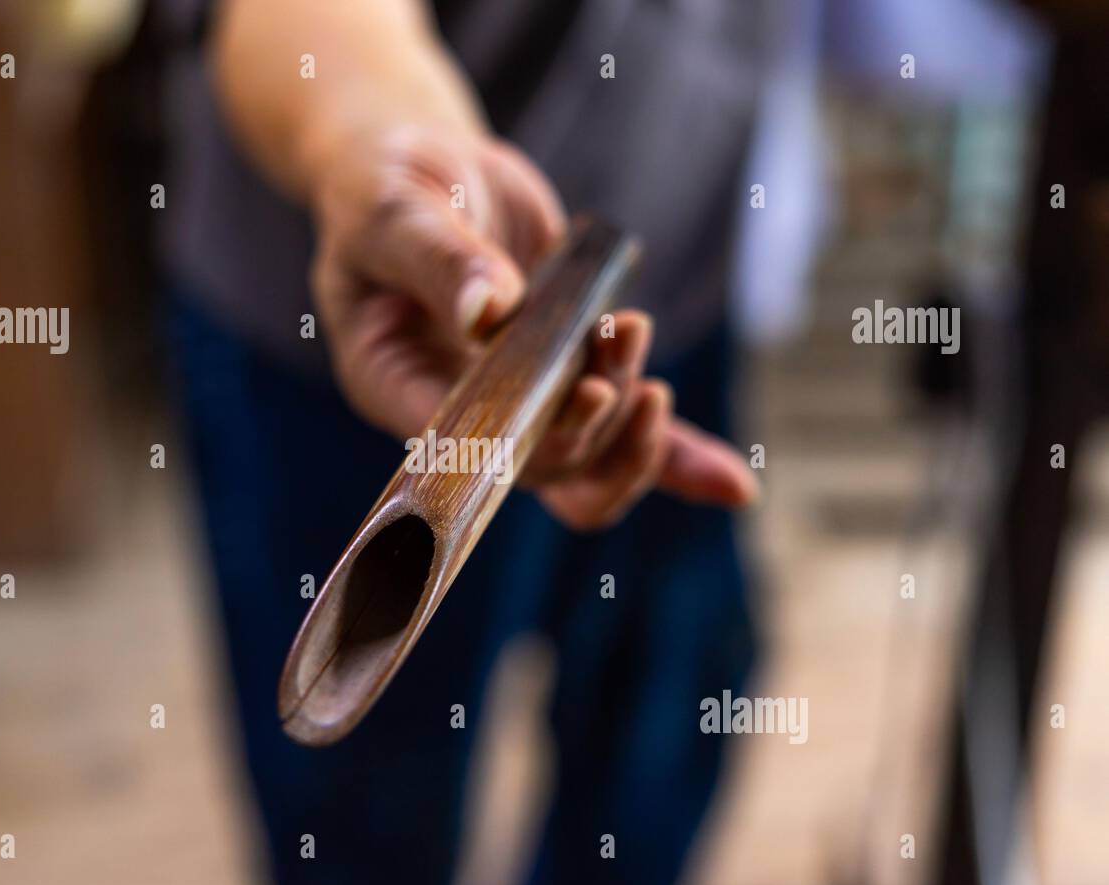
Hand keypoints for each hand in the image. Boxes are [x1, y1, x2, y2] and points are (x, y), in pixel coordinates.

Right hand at [309, 125, 757, 529]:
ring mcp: (518, 402)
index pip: (466, 454)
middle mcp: (459, 414)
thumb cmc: (384, 190)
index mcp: (396, 388)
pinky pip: (622, 432)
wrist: (424, 170)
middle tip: (621, 341)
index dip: (533, 444)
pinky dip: (678, 456)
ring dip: (635, 418)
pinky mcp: (565, 378)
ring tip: (632, 328)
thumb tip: (489, 310)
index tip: (585, 394)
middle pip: (543, 471)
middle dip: (598, 420)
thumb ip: (440, 261)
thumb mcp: (396, 213)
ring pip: (589, 462)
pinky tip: (732, 483)